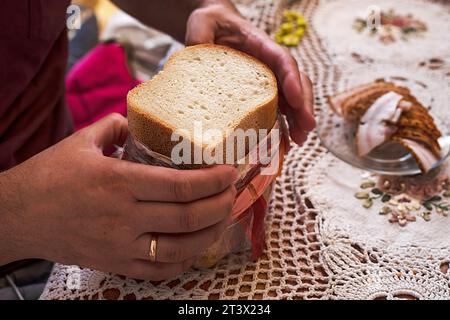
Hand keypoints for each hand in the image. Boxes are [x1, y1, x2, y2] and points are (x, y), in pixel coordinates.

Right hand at [0, 114, 236, 279]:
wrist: (15, 216)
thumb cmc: (47, 177)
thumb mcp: (81, 142)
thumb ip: (116, 127)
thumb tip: (138, 121)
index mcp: (118, 181)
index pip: (180, 184)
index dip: (213, 180)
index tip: (229, 172)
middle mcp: (124, 216)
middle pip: (188, 217)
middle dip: (221, 205)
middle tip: (234, 193)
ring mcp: (120, 245)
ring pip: (180, 248)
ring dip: (210, 234)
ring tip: (224, 218)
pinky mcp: (114, 264)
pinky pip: (158, 271)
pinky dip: (184, 261)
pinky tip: (195, 246)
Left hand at [186, 2, 315, 144]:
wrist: (215, 28)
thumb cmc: (212, 24)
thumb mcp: (202, 23)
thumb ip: (200, 35)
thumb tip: (196, 50)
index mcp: (260, 44)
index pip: (281, 59)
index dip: (291, 78)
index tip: (295, 97)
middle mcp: (270, 63)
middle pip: (295, 82)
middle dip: (302, 105)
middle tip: (307, 127)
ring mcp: (269, 78)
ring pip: (291, 98)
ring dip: (298, 119)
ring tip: (299, 140)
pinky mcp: (262, 92)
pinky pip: (277, 108)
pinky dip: (283, 125)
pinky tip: (286, 143)